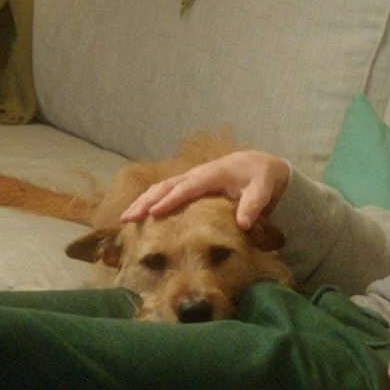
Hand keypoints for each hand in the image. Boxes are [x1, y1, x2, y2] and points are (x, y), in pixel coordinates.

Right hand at [120, 150, 290, 230]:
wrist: (260, 165)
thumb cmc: (260, 179)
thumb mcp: (262, 190)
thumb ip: (253, 205)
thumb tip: (243, 224)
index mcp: (212, 174)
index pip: (187, 187)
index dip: (170, 200)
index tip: (154, 213)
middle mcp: (196, 175)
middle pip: (166, 186)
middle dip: (146, 201)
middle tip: (128, 218)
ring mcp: (190, 179)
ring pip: (161, 188)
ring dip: (143, 201)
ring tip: (126, 218)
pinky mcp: (189, 186)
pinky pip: (166, 192)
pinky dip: (150, 201)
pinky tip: (140, 216)